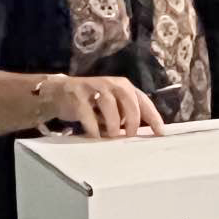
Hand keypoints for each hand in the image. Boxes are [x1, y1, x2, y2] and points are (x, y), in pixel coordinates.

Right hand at [39, 75, 165, 139]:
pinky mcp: (77, 95)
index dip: (153, 117)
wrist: (58, 93)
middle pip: (129, 100)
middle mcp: (110, 83)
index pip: (143, 100)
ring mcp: (93, 87)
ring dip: (113, 124)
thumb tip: (144, 133)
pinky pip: (88, 113)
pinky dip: (93, 127)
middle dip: (132, 121)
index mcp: (123, 86)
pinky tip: (95, 135)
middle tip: (129, 135)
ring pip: (109, 105)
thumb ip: (126, 115)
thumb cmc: (91, 103)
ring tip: (111, 135)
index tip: (160, 132)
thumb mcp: (112, 105)